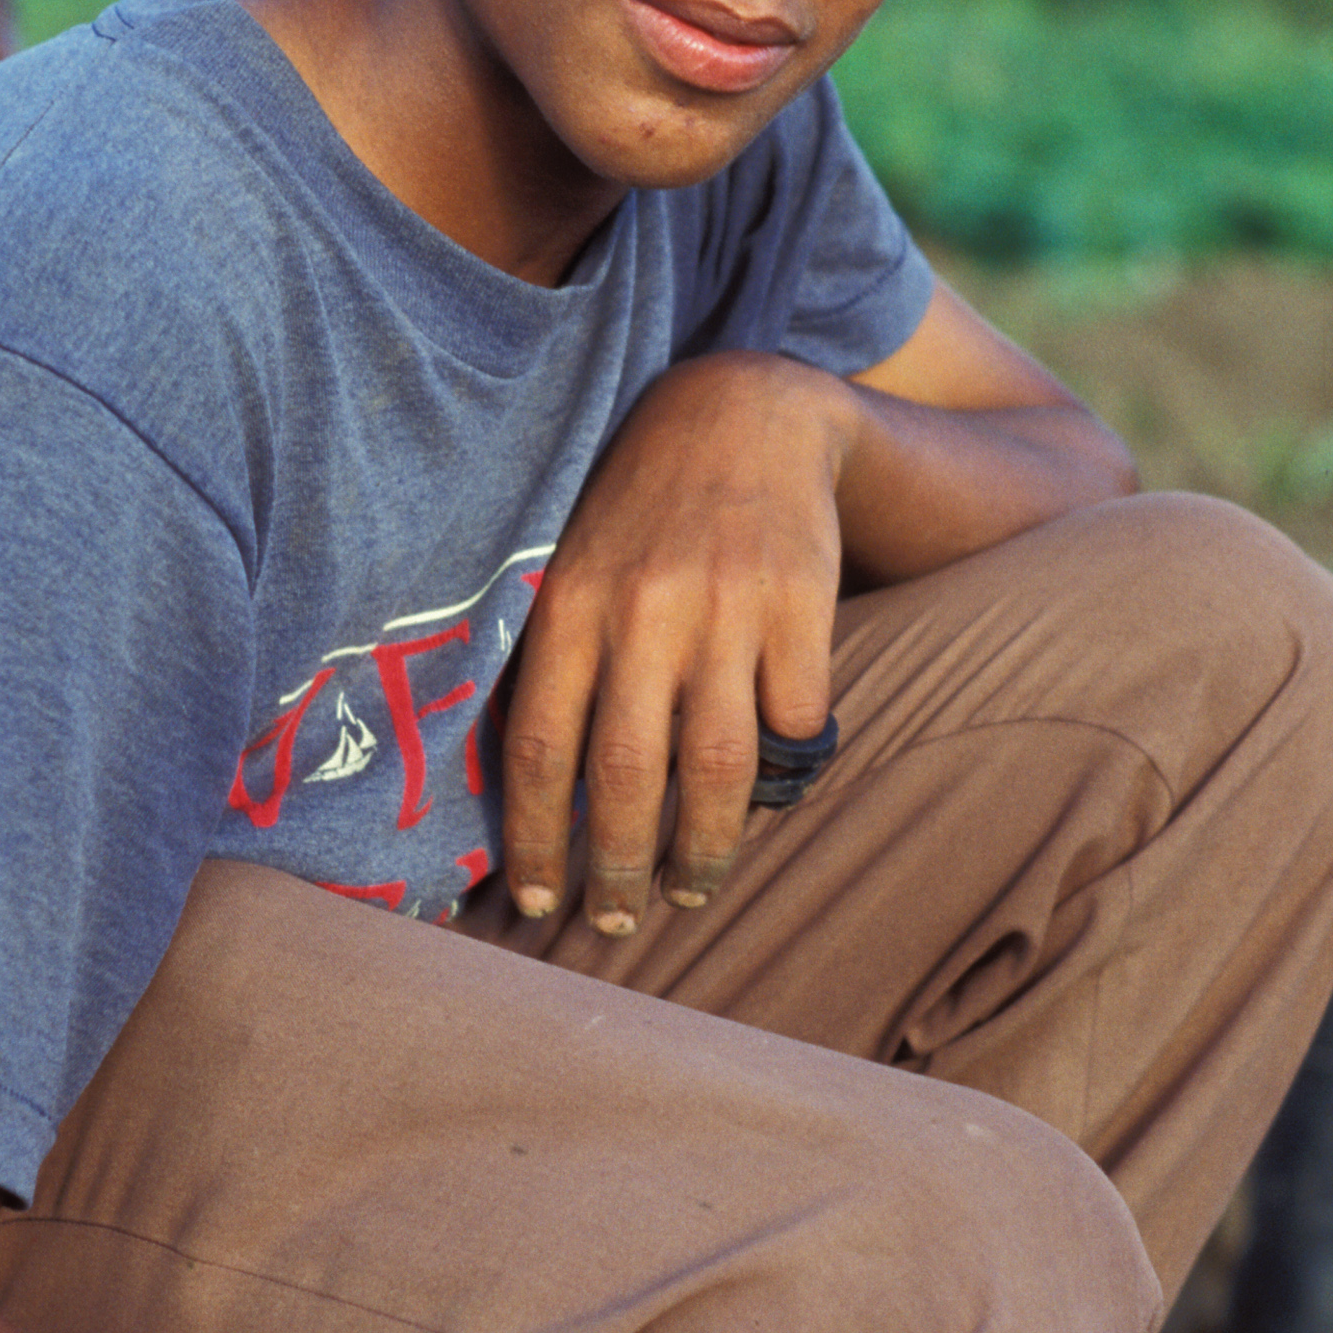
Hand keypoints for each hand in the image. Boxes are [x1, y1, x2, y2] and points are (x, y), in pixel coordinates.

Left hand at [502, 352, 851, 934]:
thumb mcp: (571, 564)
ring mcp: (727, 607)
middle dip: (618, 868)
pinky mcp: (800, 602)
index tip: (536, 901)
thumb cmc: (639, 512)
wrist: (740, 411)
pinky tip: (771, 785)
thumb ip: (555, 660)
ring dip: (706, 849)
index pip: (538, 747)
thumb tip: (531, 794)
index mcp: (570, 606)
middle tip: (617, 920)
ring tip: (693, 885)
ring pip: (718, 767)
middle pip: (627, 776)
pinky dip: (787, 763)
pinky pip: (796, 717)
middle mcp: (644, 611)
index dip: (533, 838)